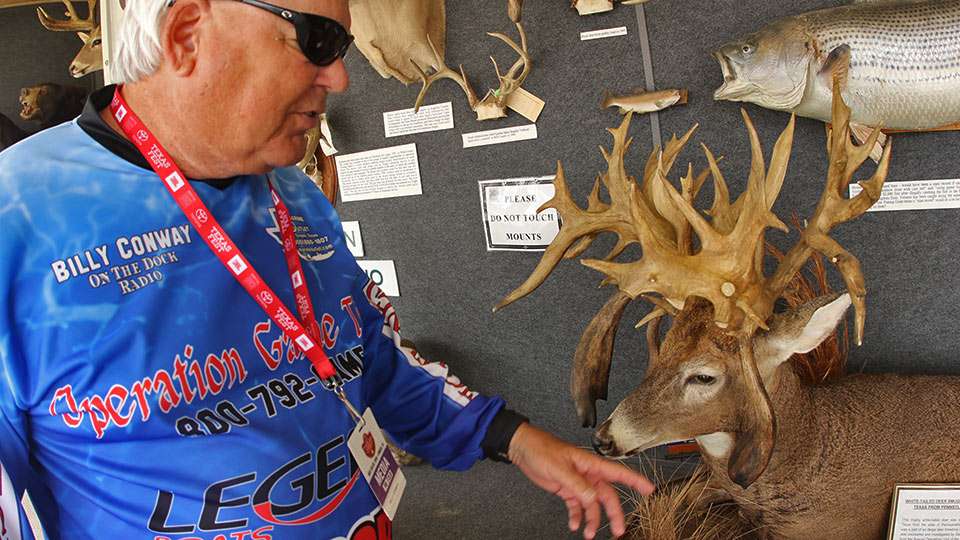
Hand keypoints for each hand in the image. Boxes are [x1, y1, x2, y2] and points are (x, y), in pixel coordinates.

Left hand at [507, 423, 654, 538]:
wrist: (523, 449)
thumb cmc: (542, 449)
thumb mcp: (560, 468)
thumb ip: (577, 484)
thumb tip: (592, 499)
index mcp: (591, 464)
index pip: (619, 473)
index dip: (636, 481)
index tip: (650, 490)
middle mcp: (588, 474)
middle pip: (608, 496)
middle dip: (614, 514)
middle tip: (619, 530)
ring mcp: (578, 483)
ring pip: (593, 505)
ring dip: (593, 520)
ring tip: (589, 534)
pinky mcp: (567, 490)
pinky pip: (577, 507)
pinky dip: (577, 517)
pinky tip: (574, 525)